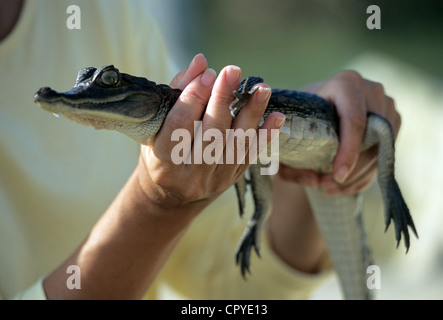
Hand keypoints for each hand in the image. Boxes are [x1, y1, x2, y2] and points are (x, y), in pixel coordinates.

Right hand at [137, 54, 284, 211]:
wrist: (172, 195)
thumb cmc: (161, 153)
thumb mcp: (158, 127)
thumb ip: (178, 92)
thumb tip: (201, 62)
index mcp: (163, 163)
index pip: (180, 126)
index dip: (194, 98)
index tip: (207, 74)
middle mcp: (189, 176)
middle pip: (210, 133)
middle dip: (223, 100)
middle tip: (232, 72)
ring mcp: (213, 181)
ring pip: (235, 144)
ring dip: (251, 114)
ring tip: (262, 89)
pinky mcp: (232, 180)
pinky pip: (251, 155)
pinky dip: (265, 135)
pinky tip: (277, 117)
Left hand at [278, 71, 400, 194]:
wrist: (317, 106)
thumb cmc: (299, 119)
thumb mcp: (286, 136)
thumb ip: (290, 161)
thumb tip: (314, 180)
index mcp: (345, 83)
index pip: (354, 120)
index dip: (349, 151)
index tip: (337, 176)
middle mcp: (371, 90)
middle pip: (371, 138)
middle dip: (352, 169)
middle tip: (328, 187)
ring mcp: (387, 105)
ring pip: (381, 149)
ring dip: (359, 176)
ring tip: (332, 189)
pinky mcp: (394, 121)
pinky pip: (387, 154)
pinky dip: (367, 175)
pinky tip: (347, 186)